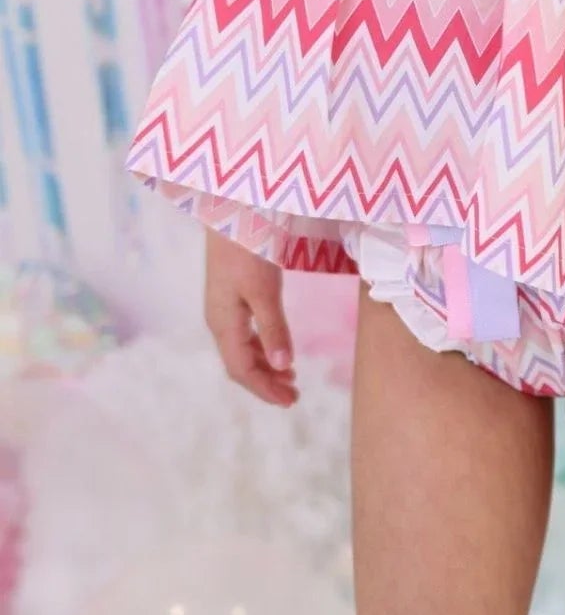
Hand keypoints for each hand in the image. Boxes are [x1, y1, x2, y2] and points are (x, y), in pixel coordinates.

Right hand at [204, 230, 298, 407]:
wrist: (231, 213)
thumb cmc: (247, 249)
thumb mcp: (265, 290)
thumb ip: (273, 329)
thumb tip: (284, 366)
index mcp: (223, 324)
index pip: (241, 370)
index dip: (265, 389)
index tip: (290, 402)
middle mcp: (220, 321)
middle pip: (240, 365)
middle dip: (265, 383)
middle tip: (294, 396)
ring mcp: (224, 309)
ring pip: (242, 351)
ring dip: (265, 368)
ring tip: (290, 378)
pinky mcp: (232, 296)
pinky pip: (245, 335)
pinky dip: (262, 349)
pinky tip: (278, 350)